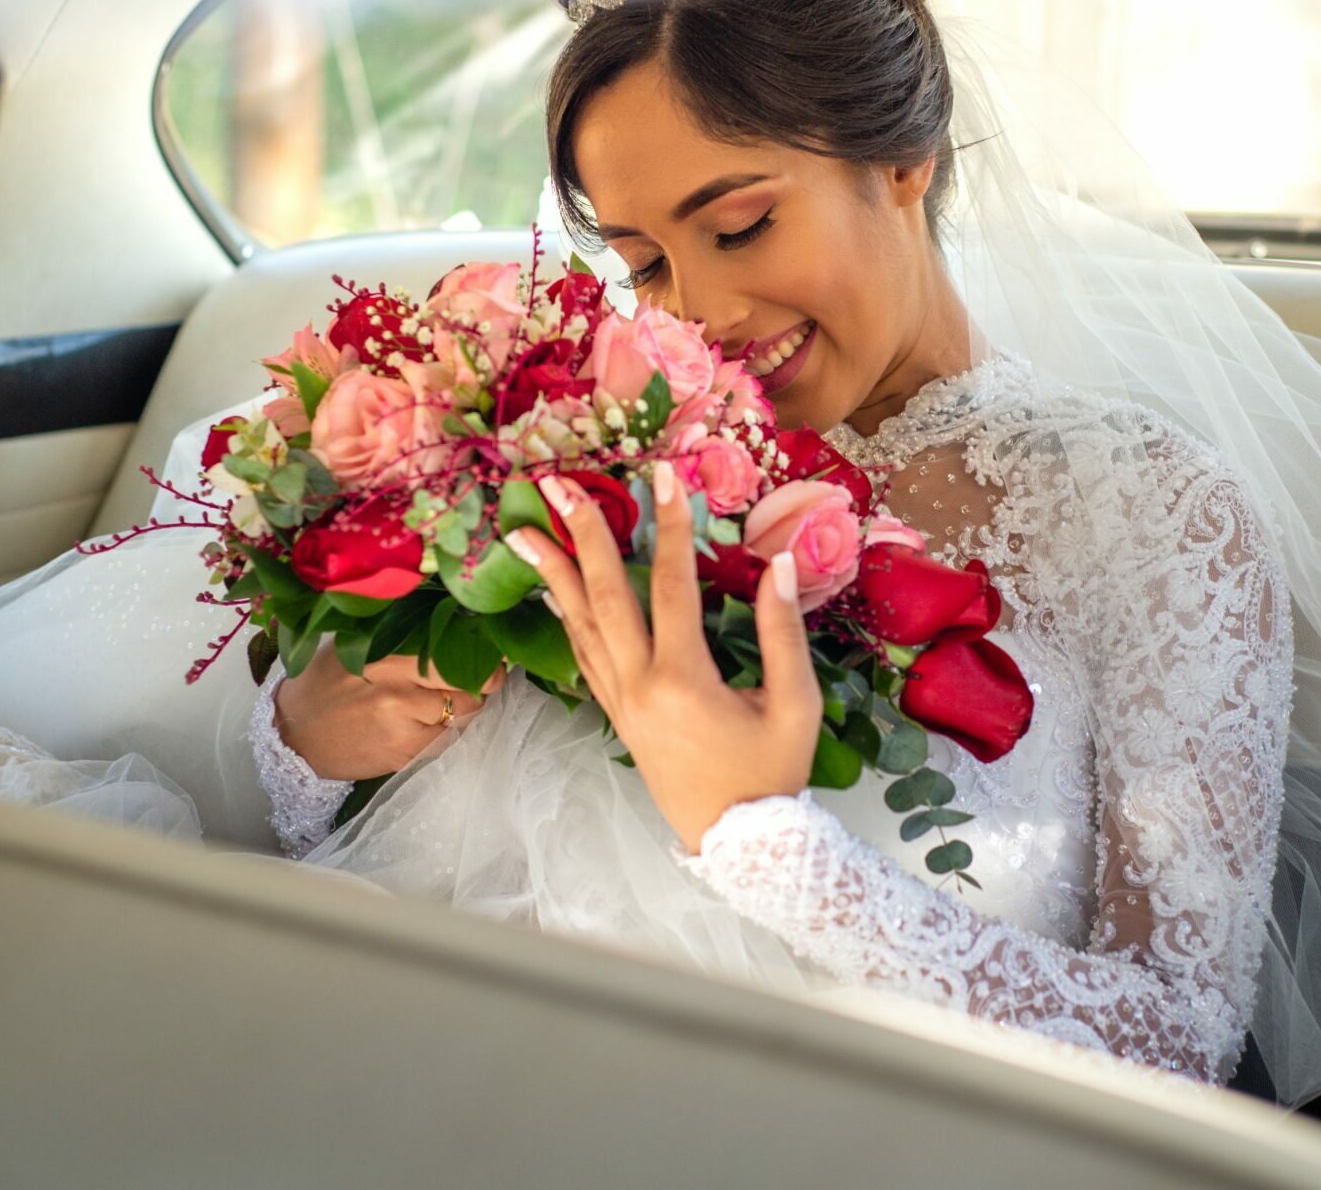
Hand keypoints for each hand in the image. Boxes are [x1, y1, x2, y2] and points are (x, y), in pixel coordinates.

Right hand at [273, 650, 503, 781]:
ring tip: (441, 700)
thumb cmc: (328, 681)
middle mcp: (397, 690)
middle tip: (481, 677)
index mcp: (386, 655)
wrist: (295, 734)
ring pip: (463, 716)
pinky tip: (425, 724)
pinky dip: (444, 732)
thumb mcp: (357, 645)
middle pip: (468, 687)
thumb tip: (455, 624)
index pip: (454, 653)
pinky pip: (445, 740)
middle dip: (481, 683)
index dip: (479, 655)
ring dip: (462, 709)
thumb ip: (403, 637)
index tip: (489, 653)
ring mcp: (402, 726)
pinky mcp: (403, 755)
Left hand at [508, 463, 821, 853]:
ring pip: (580, 624)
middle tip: (558, 486)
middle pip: (605, 595)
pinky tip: (555, 589)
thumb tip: (780, 565)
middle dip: (584, 535)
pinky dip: (567, 616)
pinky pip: (583, 655)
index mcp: (683, 679)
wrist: (742, 846)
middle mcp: (639, 686)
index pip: (673, 584)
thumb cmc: (772, 775)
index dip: (669, 524)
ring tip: (526, 528)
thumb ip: (784, 633)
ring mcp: (622, 701)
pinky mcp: (617, 715)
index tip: (663, 473)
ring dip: (555, 573)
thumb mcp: (795, 704)